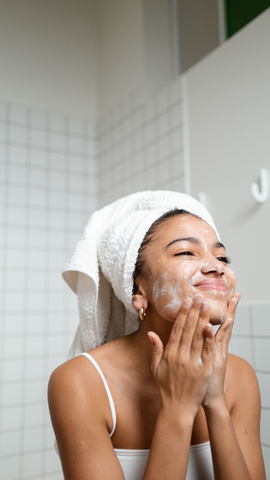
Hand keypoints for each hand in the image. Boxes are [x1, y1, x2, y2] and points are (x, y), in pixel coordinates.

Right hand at [148, 295, 214, 417]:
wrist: (178, 408)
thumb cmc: (166, 388)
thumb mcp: (156, 368)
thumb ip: (155, 349)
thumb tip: (150, 333)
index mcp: (170, 354)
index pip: (177, 329)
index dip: (182, 314)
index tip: (186, 302)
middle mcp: (181, 356)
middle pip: (188, 329)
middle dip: (194, 312)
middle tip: (199, 297)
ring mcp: (193, 363)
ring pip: (198, 337)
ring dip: (202, 320)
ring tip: (206, 306)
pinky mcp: (203, 370)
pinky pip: (207, 352)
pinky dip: (209, 339)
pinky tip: (211, 327)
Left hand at [202, 293, 240, 410]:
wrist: (208, 398)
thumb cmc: (202, 379)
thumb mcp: (204, 359)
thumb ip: (202, 343)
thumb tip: (201, 330)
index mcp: (214, 345)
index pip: (221, 323)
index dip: (227, 311)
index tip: (232, 296)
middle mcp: (218, 347)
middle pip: (226, 324)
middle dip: (230, 309)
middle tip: (237, 294)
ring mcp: (217, 353)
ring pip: (223, 332)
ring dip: (226, 317)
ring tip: (231, 301)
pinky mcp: (212, 361)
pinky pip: (212, 346)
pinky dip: (212, 336)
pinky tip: (213, 325)